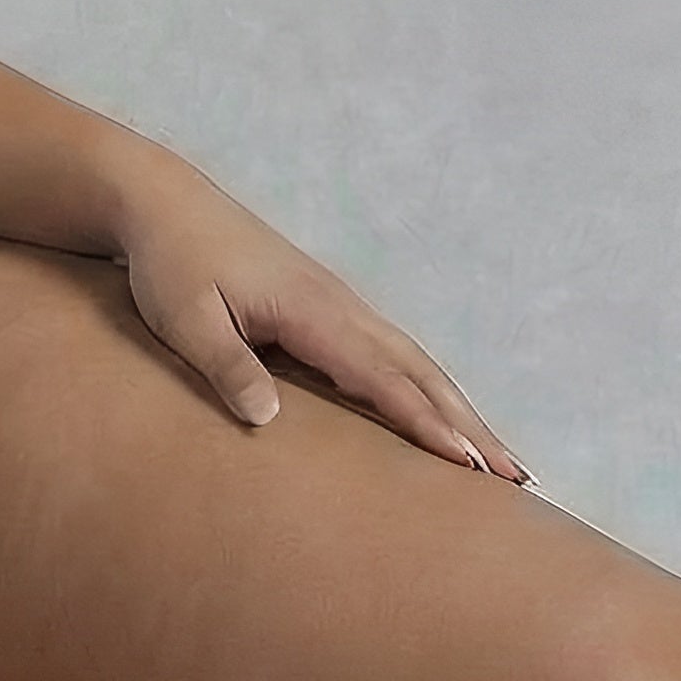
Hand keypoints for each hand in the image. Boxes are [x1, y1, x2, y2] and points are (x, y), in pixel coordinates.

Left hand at [111, 161, 529, 479]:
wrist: (164, 203)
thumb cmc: (171, 264)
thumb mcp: (186, 318)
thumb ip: (228, 366)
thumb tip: (269, 419)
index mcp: (312, 312)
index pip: (382, 377)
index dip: (425, 423)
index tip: (468, 464)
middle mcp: (341, 307)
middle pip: (421, 373)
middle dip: (469, 426)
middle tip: (516, 477)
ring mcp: (339, 306)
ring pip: (416, 364)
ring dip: (460, 410)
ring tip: (499, 459)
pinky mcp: (328, 309)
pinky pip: (393, 356)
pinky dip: (429, 389)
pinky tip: (440, 416)